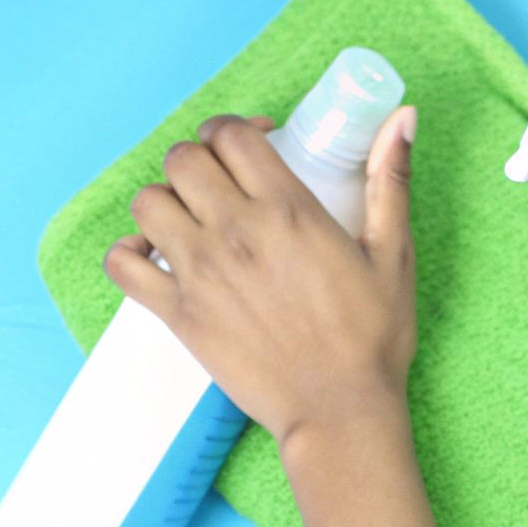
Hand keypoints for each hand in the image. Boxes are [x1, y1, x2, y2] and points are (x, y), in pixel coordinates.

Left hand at [102, 107, 418, 455]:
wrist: (339, 409)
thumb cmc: (373, 336)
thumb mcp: (394, 252)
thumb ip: (391, 179)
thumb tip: (404, 117)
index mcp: (287, 210)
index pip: (231, 135)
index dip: (235, 129)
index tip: (252, 144)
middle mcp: (235, 232)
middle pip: (183, 159)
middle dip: (200, 159)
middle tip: (222, 180)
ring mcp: (200, 273)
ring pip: (148, 202)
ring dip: (166, 200)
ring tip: (192, 217)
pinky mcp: (178, 313)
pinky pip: (122, 265)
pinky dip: (129, 253)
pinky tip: (155, 257)